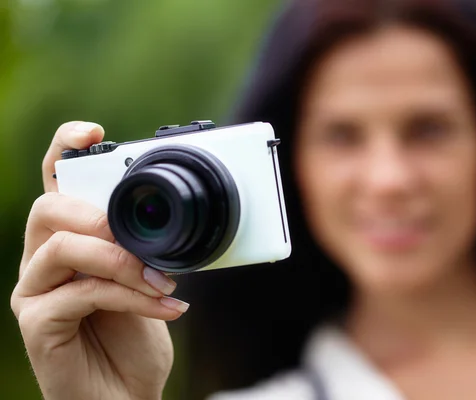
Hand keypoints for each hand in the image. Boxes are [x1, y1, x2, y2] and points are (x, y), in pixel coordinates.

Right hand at [11, 121, 188, 399]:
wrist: (127, 394)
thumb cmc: (135, 336)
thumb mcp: (146, 282)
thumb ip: (139, 250)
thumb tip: (160, 223)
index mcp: (70, 241)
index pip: (54, 185)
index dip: (64, 150)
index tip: (94, 132)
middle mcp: (43, 261)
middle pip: (49, 208)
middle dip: (101, 217)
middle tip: (145, 245)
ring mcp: (34, 291)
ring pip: (62, 247)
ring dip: (122, 261)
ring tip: (164, 283)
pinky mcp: (37, 323)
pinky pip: (79, 292)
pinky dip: (128, 295)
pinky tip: (165, 309)